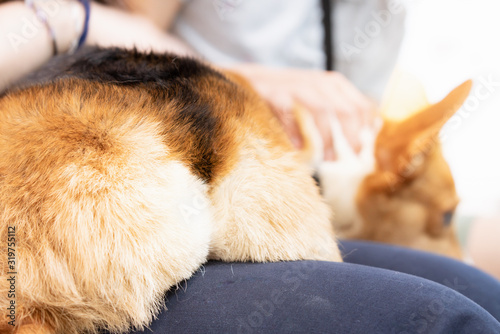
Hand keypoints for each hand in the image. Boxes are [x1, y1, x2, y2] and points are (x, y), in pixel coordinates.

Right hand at [231, 64, 374, 159]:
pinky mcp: (276, 96)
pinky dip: (297, 136)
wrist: (249, 82)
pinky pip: (292, 118)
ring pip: (322, 113)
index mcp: (333, 84)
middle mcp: (318, 83)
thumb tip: (377, 124)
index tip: (362, 150)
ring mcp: (296, 87)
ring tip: (327, 159)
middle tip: (347, 159)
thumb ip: (346, 108)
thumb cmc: (289, 96)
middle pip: (346, 112)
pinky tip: (299, 149)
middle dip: (350, 139)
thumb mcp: (321, 97)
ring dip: (327, 140)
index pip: (362, 106)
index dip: (366, 130)